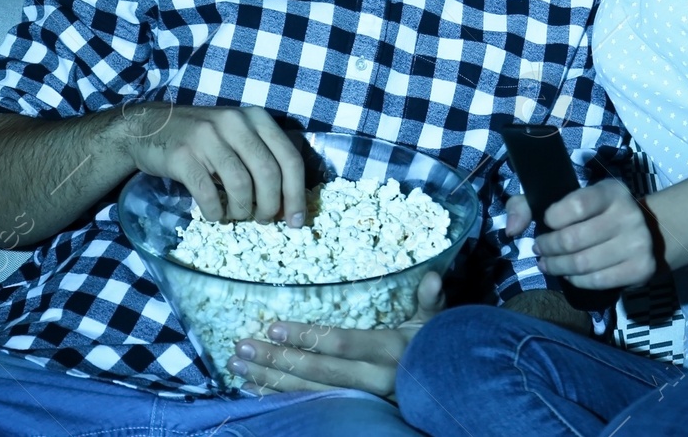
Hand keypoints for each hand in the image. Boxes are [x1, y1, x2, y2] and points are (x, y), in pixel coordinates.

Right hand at [120, 104, 306, 225]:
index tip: (296, 221)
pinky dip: (215, 212)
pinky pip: (208, 193)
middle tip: (263, 220)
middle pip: (268, 173)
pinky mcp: (183, 155)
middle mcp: (234, 122)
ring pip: (240, 185)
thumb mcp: (238, 135)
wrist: (149, 128)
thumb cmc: (201, 138)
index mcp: (256, 118)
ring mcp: (207, 137)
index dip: (297, 193)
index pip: (289, 157)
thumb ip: (264, 158)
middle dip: (270, 206)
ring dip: (241, 210)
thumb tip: (290, 203)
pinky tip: (214, 214)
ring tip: (235, 215)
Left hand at [228, 272, 444, 399]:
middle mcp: (373, 380)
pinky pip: (312, 408)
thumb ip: (430, 300)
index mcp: (389, 352)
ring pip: (310, 393)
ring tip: (238, 367)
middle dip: (278, 360)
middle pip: (318, 372)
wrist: (448, 394)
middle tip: (242, 348)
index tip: (275, 327)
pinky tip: (255, 389)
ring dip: (271, 381)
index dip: (308, 337)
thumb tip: (434, 275)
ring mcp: (362, 401)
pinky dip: (281, 400)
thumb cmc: (435, 349)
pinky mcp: (353, 413)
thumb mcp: (435, 324)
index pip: (341, 344)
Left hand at [508, 180, 656, 290]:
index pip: (577, 206)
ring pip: (582, 263)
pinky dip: (576, 281)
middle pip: (573, 239)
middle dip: (547, 247)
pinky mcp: (641, 269)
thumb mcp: (569, 197)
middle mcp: (629, 215)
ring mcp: (638, 243)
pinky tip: (569, 275)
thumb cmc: (596, 213)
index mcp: (611, 192)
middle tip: (539, 249)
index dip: (553, 218)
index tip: (547, 222)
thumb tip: (511, 229)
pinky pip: (597, 281)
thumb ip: (529, 204)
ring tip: (547, 264)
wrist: (647, 232)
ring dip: (557, 267)